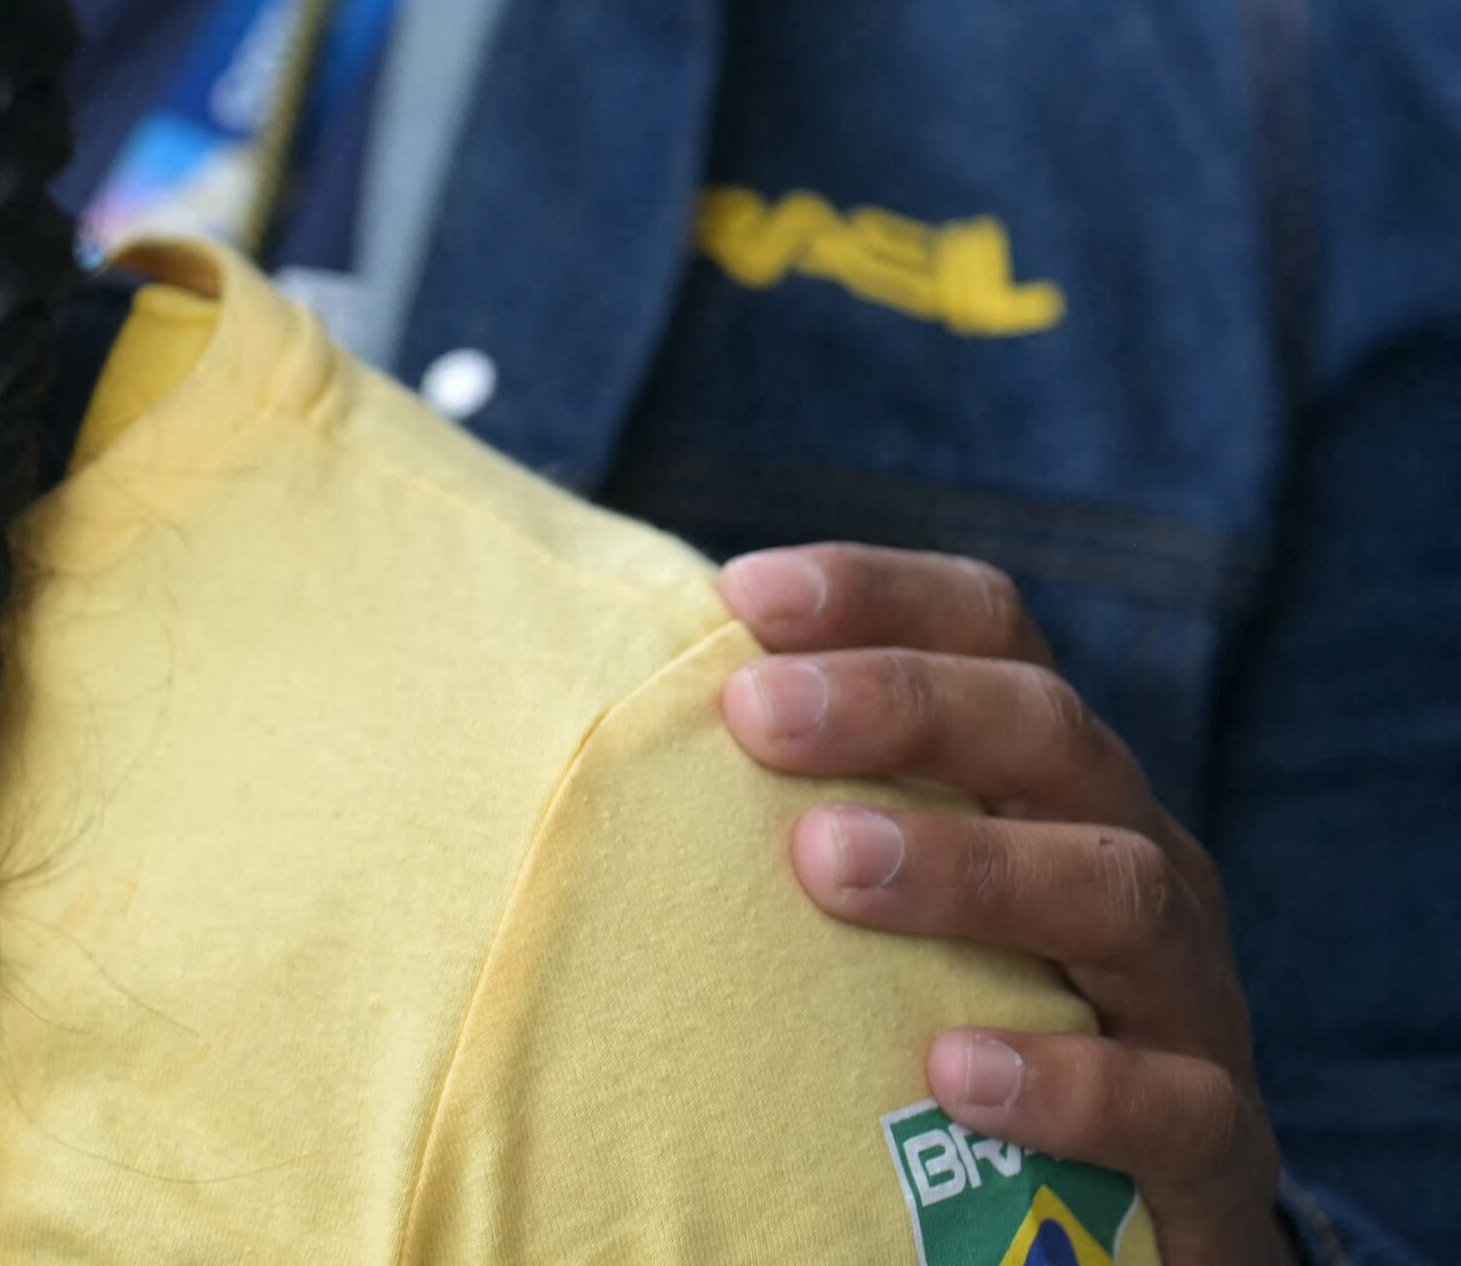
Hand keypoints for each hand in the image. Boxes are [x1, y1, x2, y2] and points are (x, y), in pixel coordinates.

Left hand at [720, 547, 1288, 1265]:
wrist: (1140, 1212)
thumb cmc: (968, 1004)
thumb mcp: (894, 892)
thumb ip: (796, 805)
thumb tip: (585, 729)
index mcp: (1051, 774)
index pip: (990, 632)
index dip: (878, 594)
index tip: (743, 596)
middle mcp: (1131, 851)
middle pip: (1050, 732)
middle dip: (904, 706)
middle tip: (758, 716)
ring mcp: (1185, 992)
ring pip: (1118, 890)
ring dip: (970, 868)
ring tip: (829, 866)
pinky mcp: (1212, 1136)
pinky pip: (1167, 1098)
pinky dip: (1066, 1081)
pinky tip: (953, 1073)